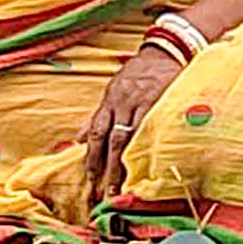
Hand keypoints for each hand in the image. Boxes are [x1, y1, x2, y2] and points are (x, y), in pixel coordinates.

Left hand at [81, 35, 192, 200]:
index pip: (96, 132)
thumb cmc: (138, 74)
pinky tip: (146, 162)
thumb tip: (78, 138)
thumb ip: (98, 116)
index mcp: (109, 100)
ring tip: (122, 185)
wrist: (164, 52)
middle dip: (106, 167)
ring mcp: (140, 102)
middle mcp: (121, 102)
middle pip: (110, 139)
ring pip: (127, 137)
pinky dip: (145, 146)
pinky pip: (150, 128)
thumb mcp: (113, 90)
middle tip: (104, 191)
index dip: (91, 156)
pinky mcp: (159, 102)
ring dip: (123, 163)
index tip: (89, 178)